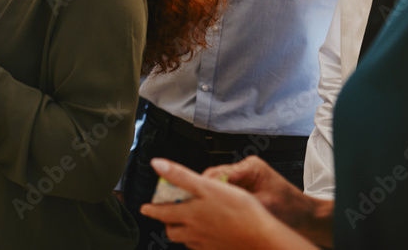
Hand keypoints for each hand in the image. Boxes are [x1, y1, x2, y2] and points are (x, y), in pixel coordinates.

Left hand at [140, 159, 317, 249]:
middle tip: (168, 213)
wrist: (262, 237)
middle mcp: (194, 233)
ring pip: (187, 240)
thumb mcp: (206, 185)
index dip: (151, 210)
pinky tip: (207, 232)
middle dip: (167, 223)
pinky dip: (199, 239)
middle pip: (172, 231)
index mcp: (188, 215)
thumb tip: (157, 165)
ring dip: (182, 232)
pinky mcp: (219, 249)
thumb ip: (180, 175)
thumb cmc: (238, 210)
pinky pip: (202, 246)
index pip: (162, 214)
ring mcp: (207, 244)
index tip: (144, 208)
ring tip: (186, 222)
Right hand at [203, 157, 333, 245]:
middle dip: (208, 190)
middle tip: (198, 205)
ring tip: (210, 208)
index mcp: (251, 167)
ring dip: (215, 195)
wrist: (304, 215)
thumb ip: (238, 201)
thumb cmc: (290, 209)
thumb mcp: (262, 206)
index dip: (207, 186)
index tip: (196, 197)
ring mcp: (245, 175)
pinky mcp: (245, 183)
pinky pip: (227, 188)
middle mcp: (246, 167)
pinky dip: (222, 198)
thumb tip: (214, 202)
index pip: (220, 172)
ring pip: (219, 182)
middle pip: (216, 176)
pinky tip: (220, 209)